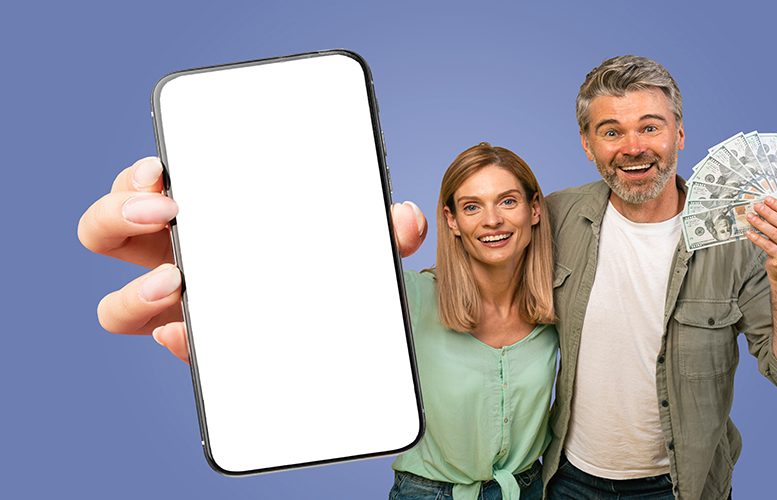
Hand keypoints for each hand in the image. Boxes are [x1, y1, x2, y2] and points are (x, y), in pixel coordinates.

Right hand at [79, 158, 428, 364]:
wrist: (337, 347)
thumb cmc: (327, 275)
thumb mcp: (355, 248)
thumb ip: (382, 232)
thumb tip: (403, 217)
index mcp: (203, 222)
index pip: (144, 190)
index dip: (134, 177)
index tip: (161, 169)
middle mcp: (178, 261)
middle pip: (105, 233)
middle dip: (117, 212)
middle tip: (167, 209)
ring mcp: (183, 310)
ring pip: (116, 306)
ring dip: (132, 293)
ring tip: (177, 280)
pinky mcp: (200, 351)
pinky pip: (169, 349)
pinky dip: (173, 340)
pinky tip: (187, 333)